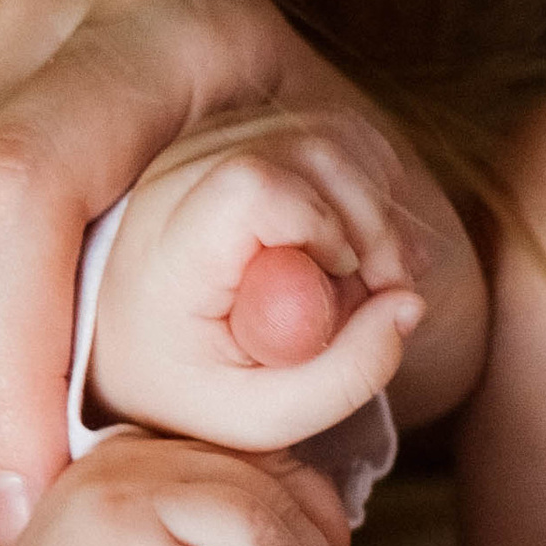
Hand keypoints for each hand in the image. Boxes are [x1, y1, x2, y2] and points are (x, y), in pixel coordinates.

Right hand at [0, 0, 486, 545]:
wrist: (332, 229)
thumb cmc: (370, 268)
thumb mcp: (411, 279)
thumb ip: (342, 301)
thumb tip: (274, 318)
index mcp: (173, 22)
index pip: (17, 181)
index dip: (5, 361)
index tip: (36, 501)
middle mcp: (38, 30)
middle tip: (30, 542)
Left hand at [88, 108, 441, 448]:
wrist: (136, 351)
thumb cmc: (196, 389)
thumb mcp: (266, 416)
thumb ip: (346, 375)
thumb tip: (410, 303)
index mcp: (168, 251)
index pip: (252, 184)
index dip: (319, 221)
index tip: (343, 278)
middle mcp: (172, 181)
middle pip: (305, 148)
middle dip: (371, 217)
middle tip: (385, 286)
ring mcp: (198, 148)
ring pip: (323, 133)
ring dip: (374, 199)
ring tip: (373, 271)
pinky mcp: (228, 136)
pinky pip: (320, 129)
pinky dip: (362, 178)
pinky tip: (359, 239)